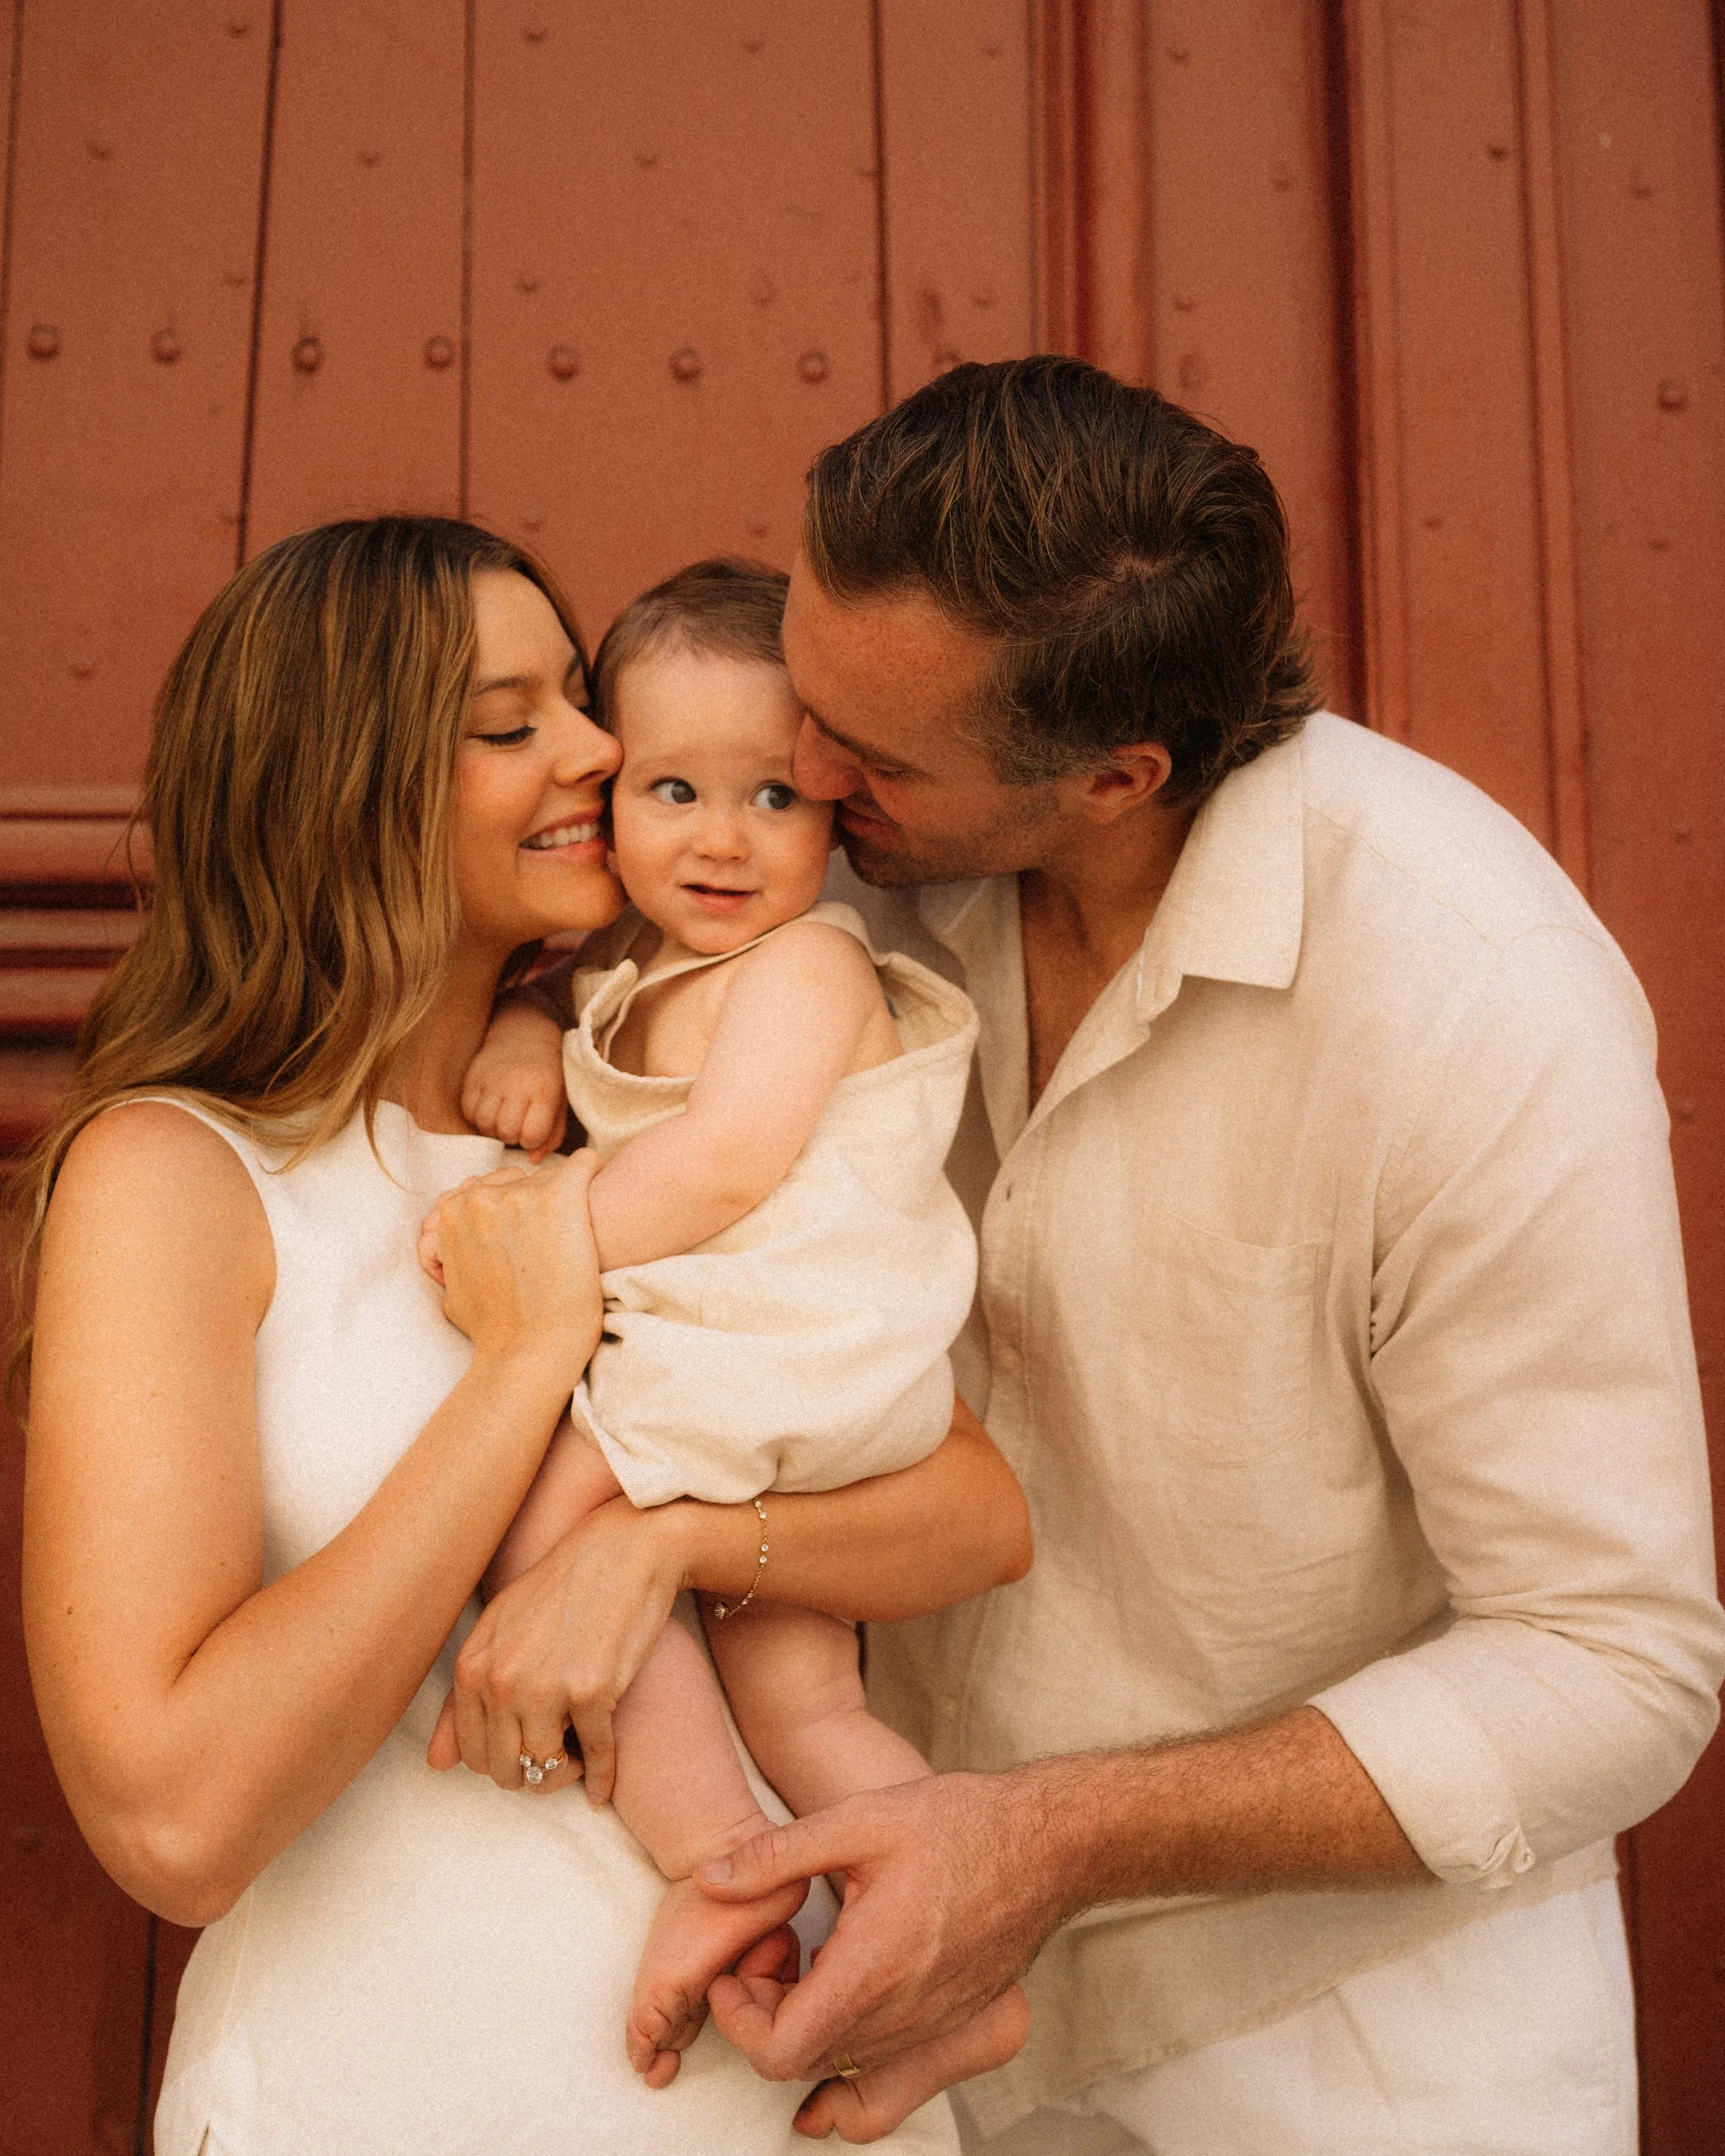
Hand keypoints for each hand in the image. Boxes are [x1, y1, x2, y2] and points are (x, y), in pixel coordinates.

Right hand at [428, 1152, 600, 1378]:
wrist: (530, 1351)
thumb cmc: (495, 1329)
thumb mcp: (451, 1287)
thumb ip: (451, 1250)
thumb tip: (454, 1240)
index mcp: (452, 1212)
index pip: (487, 1192)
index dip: (507, 1219)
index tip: (525, 1243)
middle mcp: (481, 1196)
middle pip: (517, 1181)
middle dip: (533, 1205)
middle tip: (550, 1241)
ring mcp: (521, 1195)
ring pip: (549, 1176)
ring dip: (561, 1199)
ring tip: (575, 1232)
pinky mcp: (561, 1199)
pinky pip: (585, 1163)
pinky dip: (595, 1174)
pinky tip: (605, 1192)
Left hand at [428, 1489, 695, 1804]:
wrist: (625, 1550)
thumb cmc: (563, 1589)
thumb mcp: (500, 1630)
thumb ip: (465, 1696)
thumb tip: (435, 1766)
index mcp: (472, 1665)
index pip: (471, 1754)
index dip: (502, 1760)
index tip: (528, 1744)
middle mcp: (501, 1680)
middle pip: (505, 1770)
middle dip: (531, 1773)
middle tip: (558, 1751)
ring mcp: (546, 1687)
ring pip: (544, 1771)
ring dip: (563, 1775)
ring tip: (578, 1753)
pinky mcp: (592, 1691)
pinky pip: (594, 1759)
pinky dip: (601, 1778)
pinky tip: (603, 1783)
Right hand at [462, 1001, 568, 1159]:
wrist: (525, 1036)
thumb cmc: (547, 1077)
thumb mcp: (560, 1103)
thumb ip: (552, 1134)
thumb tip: (534, 1159)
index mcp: (543, 1091)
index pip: (531, 1134)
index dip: (531, 1140)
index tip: (533, 1131)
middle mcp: (516, 1084)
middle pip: (505, 1132)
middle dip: (511, 1136)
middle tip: (517, 1124)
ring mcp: (491, 1080)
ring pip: (484, 1124)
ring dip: (493, 1128)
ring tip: (503, 1117)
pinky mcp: (472, 1077)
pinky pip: (468, 1112)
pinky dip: (477, 1117)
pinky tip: (490, 1108)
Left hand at [697, 1777, 1048, 2112]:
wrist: (1050, 1844)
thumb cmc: (959, 1824)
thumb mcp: (859, 1819)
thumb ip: (776, 1854)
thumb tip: (708, 1878)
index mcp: (873, 1971)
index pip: (780, 2052)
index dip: (739, 2020)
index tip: (736, 1970)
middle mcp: (904, 2016)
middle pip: (804, 2063)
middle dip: (766, 2014)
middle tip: (772, 1947)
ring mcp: (935, 2028)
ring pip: (843, 2067)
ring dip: (807, 2024)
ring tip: (806, 1957)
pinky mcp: (958, 2026)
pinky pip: (889, 2068)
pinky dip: (850, 2043)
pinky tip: (846, 1982)